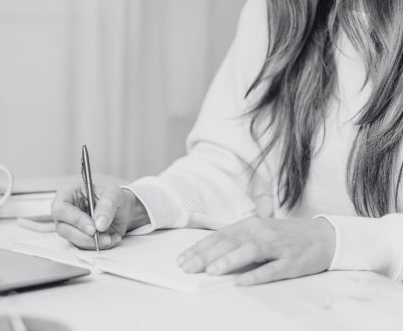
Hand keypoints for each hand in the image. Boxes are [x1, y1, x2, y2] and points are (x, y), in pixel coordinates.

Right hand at [51, 184, 149, 249]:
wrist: (122, 211)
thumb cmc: (114, 198)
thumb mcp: (114, 193)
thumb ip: (107, 205)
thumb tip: (99, 223)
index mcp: (69, 193)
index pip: (61, 208)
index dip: (75, 219)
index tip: (92, 227)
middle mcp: (66, 211)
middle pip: (63, 228)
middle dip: (84, 235)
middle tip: (100, 234)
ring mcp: (71, 226)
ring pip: (73, 240)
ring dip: (92, 242)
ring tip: (109, 237)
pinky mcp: (78, 238)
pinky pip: (83, 247)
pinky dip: (98, 246)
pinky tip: (110, 238)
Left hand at [177, 217, 335, 284]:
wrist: (324, 236)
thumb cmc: (284, 236)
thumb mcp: (258, 232)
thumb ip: (235, 241)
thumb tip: (207, 253)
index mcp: (250, 225)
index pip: (219, 236)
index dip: (200, 247)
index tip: (182, 259)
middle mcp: (261, 231)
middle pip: (230, 242)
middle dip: (206, 255)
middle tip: (188, 267)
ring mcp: (278, 246)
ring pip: (250, 251)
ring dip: (229, 260)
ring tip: (211, 270)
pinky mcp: (292, 261)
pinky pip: (273, 269)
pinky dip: (257, 275)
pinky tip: (242, 281)